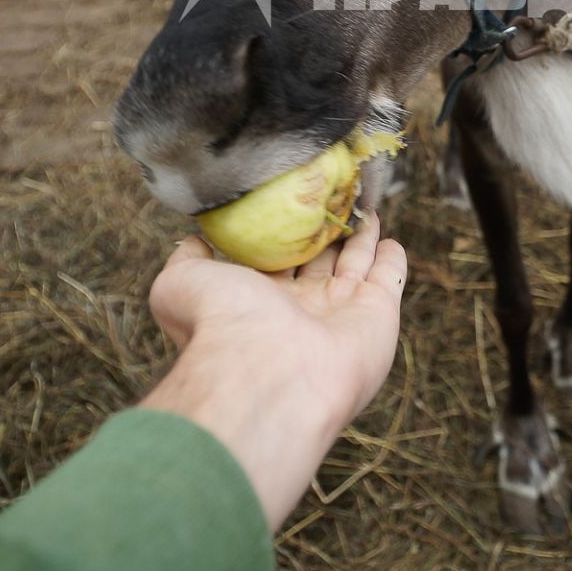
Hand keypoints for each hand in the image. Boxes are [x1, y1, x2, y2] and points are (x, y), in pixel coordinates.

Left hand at [140, 213, 406, 529]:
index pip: (272, 259)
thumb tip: (194, 241)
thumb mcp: (180, 282)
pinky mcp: (378, 312)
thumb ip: (187, 258)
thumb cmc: (222, 325)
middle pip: (316, 259)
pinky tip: (389, 239)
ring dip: (360, 235)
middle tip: (330, 199)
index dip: (279, 232)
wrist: (269, 371)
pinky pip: (388, 275)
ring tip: (361, 207)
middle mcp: (300, 307)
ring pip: (355, 262)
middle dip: (323, 232)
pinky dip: (390, 256)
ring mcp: (341, 311)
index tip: (286, 202)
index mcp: (258, 300)